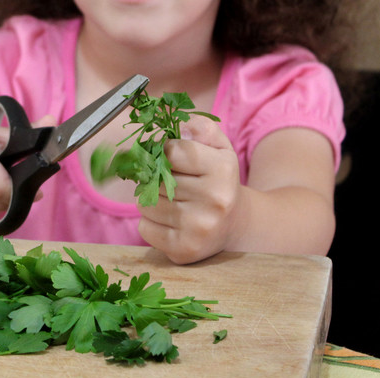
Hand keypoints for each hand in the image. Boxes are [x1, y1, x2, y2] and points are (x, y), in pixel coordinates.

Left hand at [137, 115, 241, 263]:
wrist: (235, 225)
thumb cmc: (218, 179)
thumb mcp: (218, 146)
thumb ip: (199, 127)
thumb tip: (179, 126)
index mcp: (223, 169)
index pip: (171, 151)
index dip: (165, 153)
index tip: (172, 158)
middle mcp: (214, 200)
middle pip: (155, 179)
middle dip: (156, 178)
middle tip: (172, 183)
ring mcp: (199, 228)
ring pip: (146, 204)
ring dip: (151, 200)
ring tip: (172, 202)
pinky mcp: (184, 249)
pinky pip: (144, 228)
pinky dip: (150, 223)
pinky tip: (170, 222)